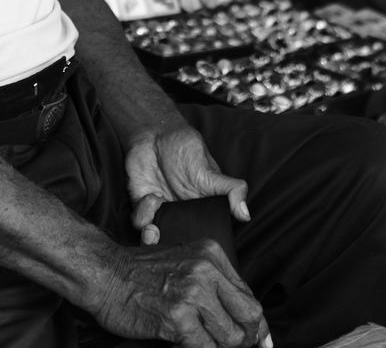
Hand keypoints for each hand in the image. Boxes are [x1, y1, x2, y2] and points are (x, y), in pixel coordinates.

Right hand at [93, 239, 269, 347]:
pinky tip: (185, 343)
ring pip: (231, 338)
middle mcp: (206, 270)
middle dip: (246, 339)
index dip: (253, 324)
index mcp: (211, 254)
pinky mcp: (178, 319)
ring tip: (202, 342)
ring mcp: (192, 294)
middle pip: (250, 317)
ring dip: (219, 347)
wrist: (106, 274)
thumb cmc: (142, 273)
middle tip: (232, 347)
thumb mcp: (184, 262)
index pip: (249, 296)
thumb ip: (214, 284)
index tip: (255, 340)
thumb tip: (247, 321)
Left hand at [125, 122, 250, 244]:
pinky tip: (151, 197)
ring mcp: (161, 214)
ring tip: (158, 205)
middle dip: (167, 249)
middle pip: (174, 247)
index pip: (200, 242)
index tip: (191, 249)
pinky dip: (143, 214)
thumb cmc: (187, 150)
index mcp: (200, 214)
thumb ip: (230, 189)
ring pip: (154, 240)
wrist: (156, 134)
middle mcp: (180, 218)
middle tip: (164, 236)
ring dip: (151, 235)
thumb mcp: (211, 171)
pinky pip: (139, 221)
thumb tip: (246, 215)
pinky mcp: (142, 206)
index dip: (195, 251)